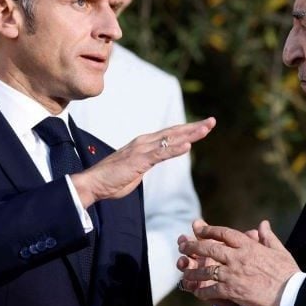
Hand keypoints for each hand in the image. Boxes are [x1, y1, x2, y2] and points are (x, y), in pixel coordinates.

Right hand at [72, 117, 214, 206]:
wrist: (93, 183)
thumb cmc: (112, 179)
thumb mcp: (136, 169)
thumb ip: (147, 162)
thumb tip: (154, 161)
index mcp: (144, 144)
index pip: (170, 134)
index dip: (188, 130)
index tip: (203, 127)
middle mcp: (144, 142)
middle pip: (174, 132)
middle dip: (194, 127)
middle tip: (212, 121)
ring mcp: (141, 150)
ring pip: (171, 139)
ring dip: (190, 134)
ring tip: (206, 129)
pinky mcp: (139, 160)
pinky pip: (160, 154)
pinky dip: (175, 149)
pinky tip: (188, 146)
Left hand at [179, 219, 299, 305]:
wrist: (291, 294)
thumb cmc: (288, 272)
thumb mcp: (279, 250)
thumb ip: (268, 236)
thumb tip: (263, 224)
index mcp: (248, 246)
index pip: (224, 233)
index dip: (209, 230)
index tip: (199, 229)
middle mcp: (238, 257)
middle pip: (209, 249)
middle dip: (194, 246)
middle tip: (183, 245)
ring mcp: (233, 274)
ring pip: (207, 270)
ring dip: (194, 271)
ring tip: (185, 272)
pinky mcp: (233, 291)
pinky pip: (212, 290)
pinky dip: (203, 292)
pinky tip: (198, 293)